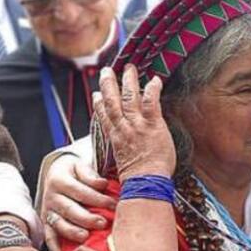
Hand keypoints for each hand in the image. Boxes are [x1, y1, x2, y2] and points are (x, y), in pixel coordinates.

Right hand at [41, 157, 113, 250]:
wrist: (55, 175)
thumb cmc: (74, 173)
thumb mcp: (79, 166)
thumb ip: (89, 175)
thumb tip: (102, 184)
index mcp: (60, 181)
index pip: (80, 191)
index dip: (97, 198)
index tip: (113, 204)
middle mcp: (52, 197)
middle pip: (69, 209)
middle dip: (86, 217)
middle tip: (103, 223)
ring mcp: (48, 211)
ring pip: (59, 223)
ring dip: (72, 231)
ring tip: (85, 237)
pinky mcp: (47, 223)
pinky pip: (48, 235)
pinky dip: (54, 245)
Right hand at [97, 65, 175, 180]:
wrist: (146, 182)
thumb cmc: (138, 178)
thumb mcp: (124, 162)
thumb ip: (123, 150)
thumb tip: (125, 149)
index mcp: (115, 138)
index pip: (104, 117)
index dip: (99, 104)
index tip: (96, 94)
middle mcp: (124, 128)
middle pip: (112, 102)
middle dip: (108, 85)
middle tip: (106, 71)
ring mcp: (137, 125)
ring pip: (129, 98)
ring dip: (128, 81)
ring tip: (128, 68)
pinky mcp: (153, 125)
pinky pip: (150, 102)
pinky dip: (151, 89)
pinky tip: (154, 80)